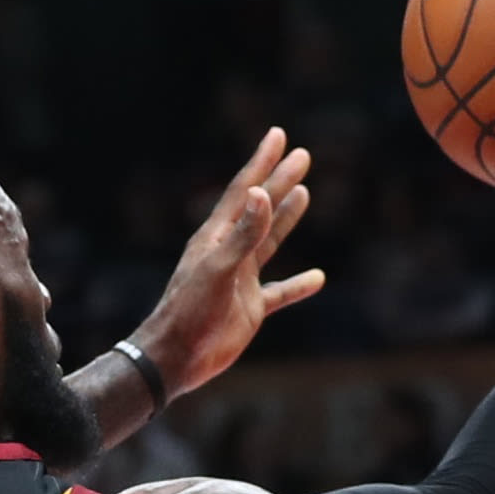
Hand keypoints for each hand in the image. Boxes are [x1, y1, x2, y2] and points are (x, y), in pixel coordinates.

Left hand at [130, 129, 327, 399]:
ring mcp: (240, 279)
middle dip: (279, 181)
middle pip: (260, 209)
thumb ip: (243, 234)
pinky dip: (298, 285)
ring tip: (303, 192)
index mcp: (216, 237)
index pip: (243, 191)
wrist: (176, 358)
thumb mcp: (218, 269)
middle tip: (302, 156)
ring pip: (269, 242)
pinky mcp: (250, 308)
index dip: (261, 162)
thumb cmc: (189, 312)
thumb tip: (260, 194)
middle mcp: (229, 252)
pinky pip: (279, 292)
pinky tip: (318, 278)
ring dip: (286, 217)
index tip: (278, 135)